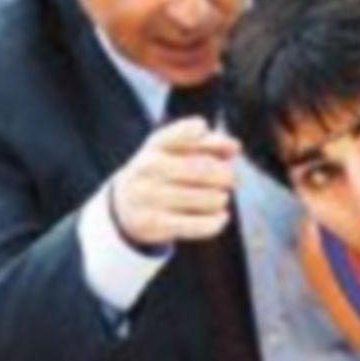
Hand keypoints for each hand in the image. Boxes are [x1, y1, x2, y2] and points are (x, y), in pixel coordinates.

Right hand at [110, 116, 240, 247]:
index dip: (213, 142)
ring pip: (205, 198)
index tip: (229, 148)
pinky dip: (216, 221)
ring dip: (220, 198)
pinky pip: (198, 225)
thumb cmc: (162, 173)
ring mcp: (150, 197)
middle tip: (231, 179)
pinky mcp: (156, 224)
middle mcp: (148, 168)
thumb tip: (234, 147)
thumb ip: (208, 143)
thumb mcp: (176, 151)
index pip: (188, 136)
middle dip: (225, 174)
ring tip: (221, 198)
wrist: (124, 205)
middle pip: (204, 169)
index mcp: (155, 145)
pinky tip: (222, 216)